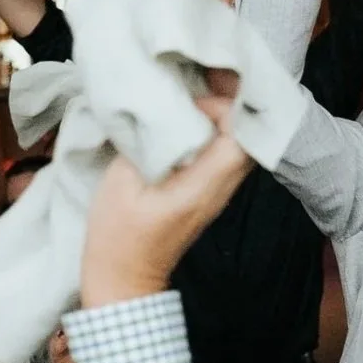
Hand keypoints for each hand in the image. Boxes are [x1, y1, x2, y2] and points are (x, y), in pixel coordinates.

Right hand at [80, 79, 249, 305]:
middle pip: (245, 139)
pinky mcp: (205, 196)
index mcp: (203, 187)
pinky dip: (212, 134)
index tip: (195, 95)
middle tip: (203, 81)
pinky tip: (187, 120)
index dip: (226, 109)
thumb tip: (159, 109)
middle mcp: (220, 190)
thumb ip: (145, 141)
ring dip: (222, 119)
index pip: (240, 139)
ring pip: (236, 147)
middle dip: (230, 106)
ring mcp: (215, 195)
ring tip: (196, 93)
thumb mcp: (121, 182)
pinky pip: (221, 157)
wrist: (121, 281)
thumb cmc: (117, 236)